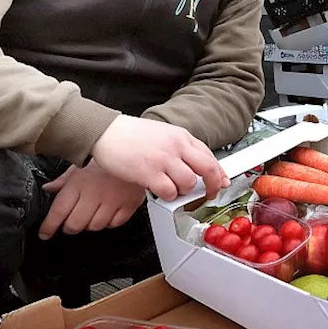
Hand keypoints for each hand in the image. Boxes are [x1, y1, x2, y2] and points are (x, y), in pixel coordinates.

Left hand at [38, 160, 145, 239]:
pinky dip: (109, 222)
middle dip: (70, 227)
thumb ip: (63, 180)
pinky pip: (114, 224)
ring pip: (94, 226)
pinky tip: (108, 212)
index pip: (58, 211)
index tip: (45, 233)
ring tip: (92, 213)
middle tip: (71, 222)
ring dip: (90, 224)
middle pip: (75, 224)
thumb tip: (48, 188)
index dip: (49, 226)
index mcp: (79, 183)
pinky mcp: (129, 205)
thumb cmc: (106, 159)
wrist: (136, 151)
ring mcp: (113, 200)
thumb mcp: (80, 166)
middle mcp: (94, 193)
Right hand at [90, 115, 228, 200]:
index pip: (209, 156)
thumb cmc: (131, 135)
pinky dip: (167, 196)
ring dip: (183, 192)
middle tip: (208, 194)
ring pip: (189, 183)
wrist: (106, 132)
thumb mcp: (163, 133)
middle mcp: (176, 146)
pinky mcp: (149, 172)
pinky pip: (169, 192)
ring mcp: (164, 159)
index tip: (221, 183)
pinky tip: (159, 191)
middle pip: (208, 169)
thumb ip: (180, 148)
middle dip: (212, 186)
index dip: (219, 173)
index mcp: (181, 136)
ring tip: (172, 188)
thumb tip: (195, 166)